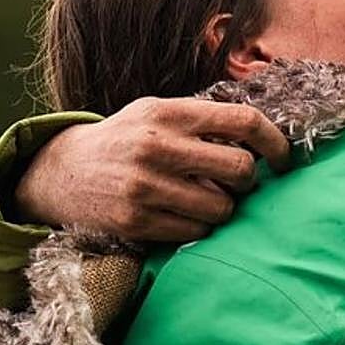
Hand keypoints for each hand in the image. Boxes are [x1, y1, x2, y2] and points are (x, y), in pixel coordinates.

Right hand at [15, 97, 290, 240]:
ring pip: (222, 206)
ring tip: (203, 198)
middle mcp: (158, 146)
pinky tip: (181, 214)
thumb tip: (263, 138)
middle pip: (241, 169)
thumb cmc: (125, 140)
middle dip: (247, 180)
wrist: (60, 172)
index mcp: (170, 113)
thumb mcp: (157, 113)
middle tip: (236, 181)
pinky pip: (195, 231)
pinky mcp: (136, 221)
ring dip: (223, 207)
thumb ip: (203, 120)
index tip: (284, 158)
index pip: (243, 121)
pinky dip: (198, 226)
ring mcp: (146, 186)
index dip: (275, 141)